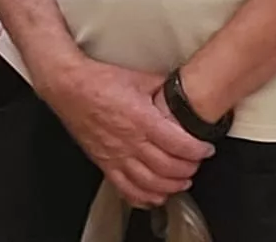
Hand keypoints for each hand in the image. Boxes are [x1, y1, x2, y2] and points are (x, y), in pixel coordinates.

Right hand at [36, 57, 211, 208]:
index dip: (197, 150)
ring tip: (182, 182)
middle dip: (188, 169)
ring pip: (149, 182)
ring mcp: (116, 155)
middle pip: (167, 167)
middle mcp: (130, 141)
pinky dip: (142, 197)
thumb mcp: (140, 78)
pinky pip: (125, 188)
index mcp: (142, 119)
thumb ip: (163, 86)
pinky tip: (154, 196)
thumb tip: (181, 89)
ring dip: (170, 186)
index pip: (178, 144)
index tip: (206, 150)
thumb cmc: (100, 81)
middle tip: (196, 165)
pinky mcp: (105, 163)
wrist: (70, 88)